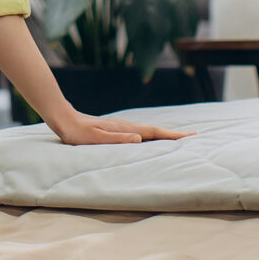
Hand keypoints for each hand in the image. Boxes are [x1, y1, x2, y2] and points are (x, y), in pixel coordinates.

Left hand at [48, 111, 192, 145]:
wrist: (65, 119)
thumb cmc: (79, 133)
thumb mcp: (96, 138)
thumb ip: (116, 139)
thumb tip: (139, 138)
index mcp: (125, 129)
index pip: (154, 132)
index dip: (172, 136)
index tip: (190, 137)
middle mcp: (127, 127)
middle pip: (155, 130)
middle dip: (174, 134)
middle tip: (193, 137)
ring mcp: (122, 127)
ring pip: (149, 132)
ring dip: (164, 135)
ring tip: (177, 139)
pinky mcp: (117, 130)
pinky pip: (140, 134)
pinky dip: (152, 136)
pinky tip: (150, 140)